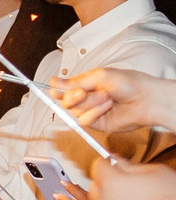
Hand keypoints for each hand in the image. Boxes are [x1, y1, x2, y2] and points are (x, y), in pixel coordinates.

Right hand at [54, 66, 175, 136]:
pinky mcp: (97, 123)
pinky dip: (95, 112)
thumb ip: (75, 81)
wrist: (146, 99)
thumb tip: (54, 82)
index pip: (64, 89)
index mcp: (87, 85)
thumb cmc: (131, 83)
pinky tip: (108, 107)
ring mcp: (92, 111)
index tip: (53, 89)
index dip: (57, 90)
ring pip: (75, 111)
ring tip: (107, 97)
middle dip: (73, 96)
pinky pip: (85, 120)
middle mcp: (88, 99)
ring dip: (90, 103)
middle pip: (65, 101)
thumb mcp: (100, 76)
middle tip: (83, 92)